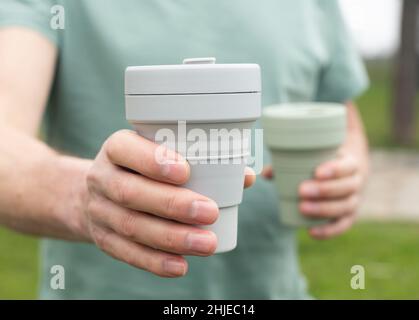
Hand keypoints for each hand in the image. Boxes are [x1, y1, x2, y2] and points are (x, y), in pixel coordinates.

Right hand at [80, 130, 254, 277]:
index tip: (186, 172)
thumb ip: (200, 160)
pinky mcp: (103, 238)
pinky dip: (155, 261)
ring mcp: (98, 210)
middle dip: (172, 204)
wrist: (100, 190)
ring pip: (131, 226)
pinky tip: (181, 265)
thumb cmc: (143, 168)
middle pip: (130, 192)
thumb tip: (245, 176)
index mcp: (116, 148)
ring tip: (207, 244)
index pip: (125, 149)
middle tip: (210, 212)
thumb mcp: (159, 153)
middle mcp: (102, 177)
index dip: (153, 161)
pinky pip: (126, 252)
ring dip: (171, 238)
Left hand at [262, 149, 366, 238]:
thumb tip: (267, 173)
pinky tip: (311, 232)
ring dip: (323, 209)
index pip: (347, 167)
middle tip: (302, 190)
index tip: (317, 172)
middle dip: (324, 190)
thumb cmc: (323, 165)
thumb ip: (289, 163)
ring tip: (302, 208)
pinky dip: (328, 231)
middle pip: (346, 188)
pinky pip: (341, 226)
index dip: (335, 170)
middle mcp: (356, 183)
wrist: (343, 175)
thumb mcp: (313, 159)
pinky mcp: (348, 217)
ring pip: (345, 207)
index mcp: (350, 165)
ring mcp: (353, 201)